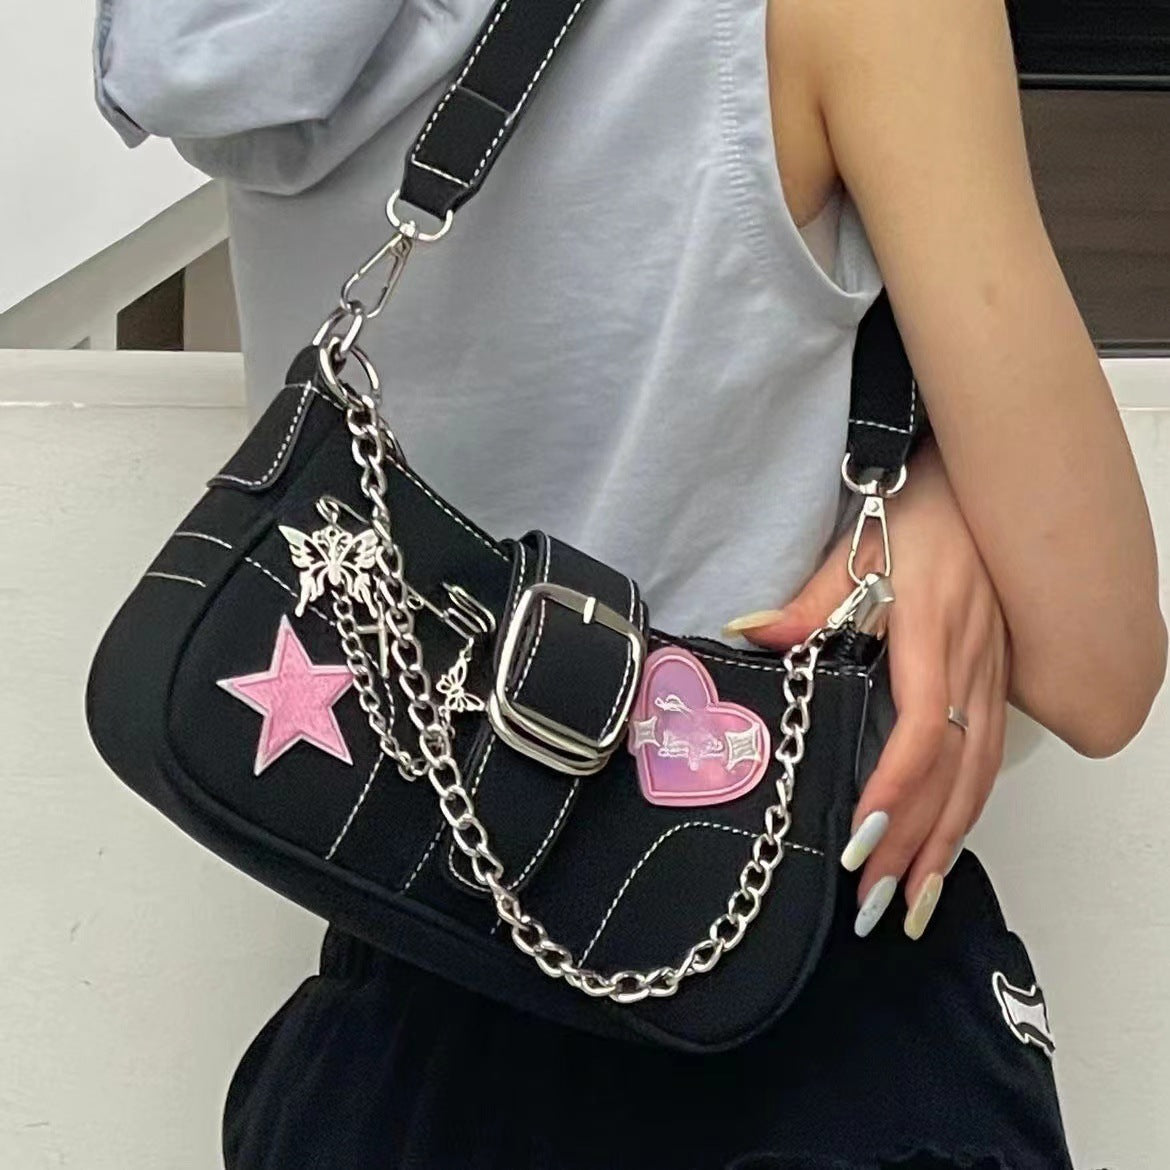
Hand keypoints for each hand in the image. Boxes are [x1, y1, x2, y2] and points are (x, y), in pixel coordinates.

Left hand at [724, 439, 1009, 939]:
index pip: (919, 730)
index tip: (862, 837)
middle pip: (951, 773)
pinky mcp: (994, 685)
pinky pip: (987, 762)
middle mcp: (968, 669)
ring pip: (977, 778)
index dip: (894, 787)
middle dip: (914, 843)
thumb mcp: (854, 552)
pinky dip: (968, 813)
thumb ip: (805, 603)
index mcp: (931, 638)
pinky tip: (944, 851)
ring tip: (911, 904)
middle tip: (875, 902)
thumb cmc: (913, 520)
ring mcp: (988, 680)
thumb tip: (748, 632)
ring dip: (945, 844)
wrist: (973, 495)